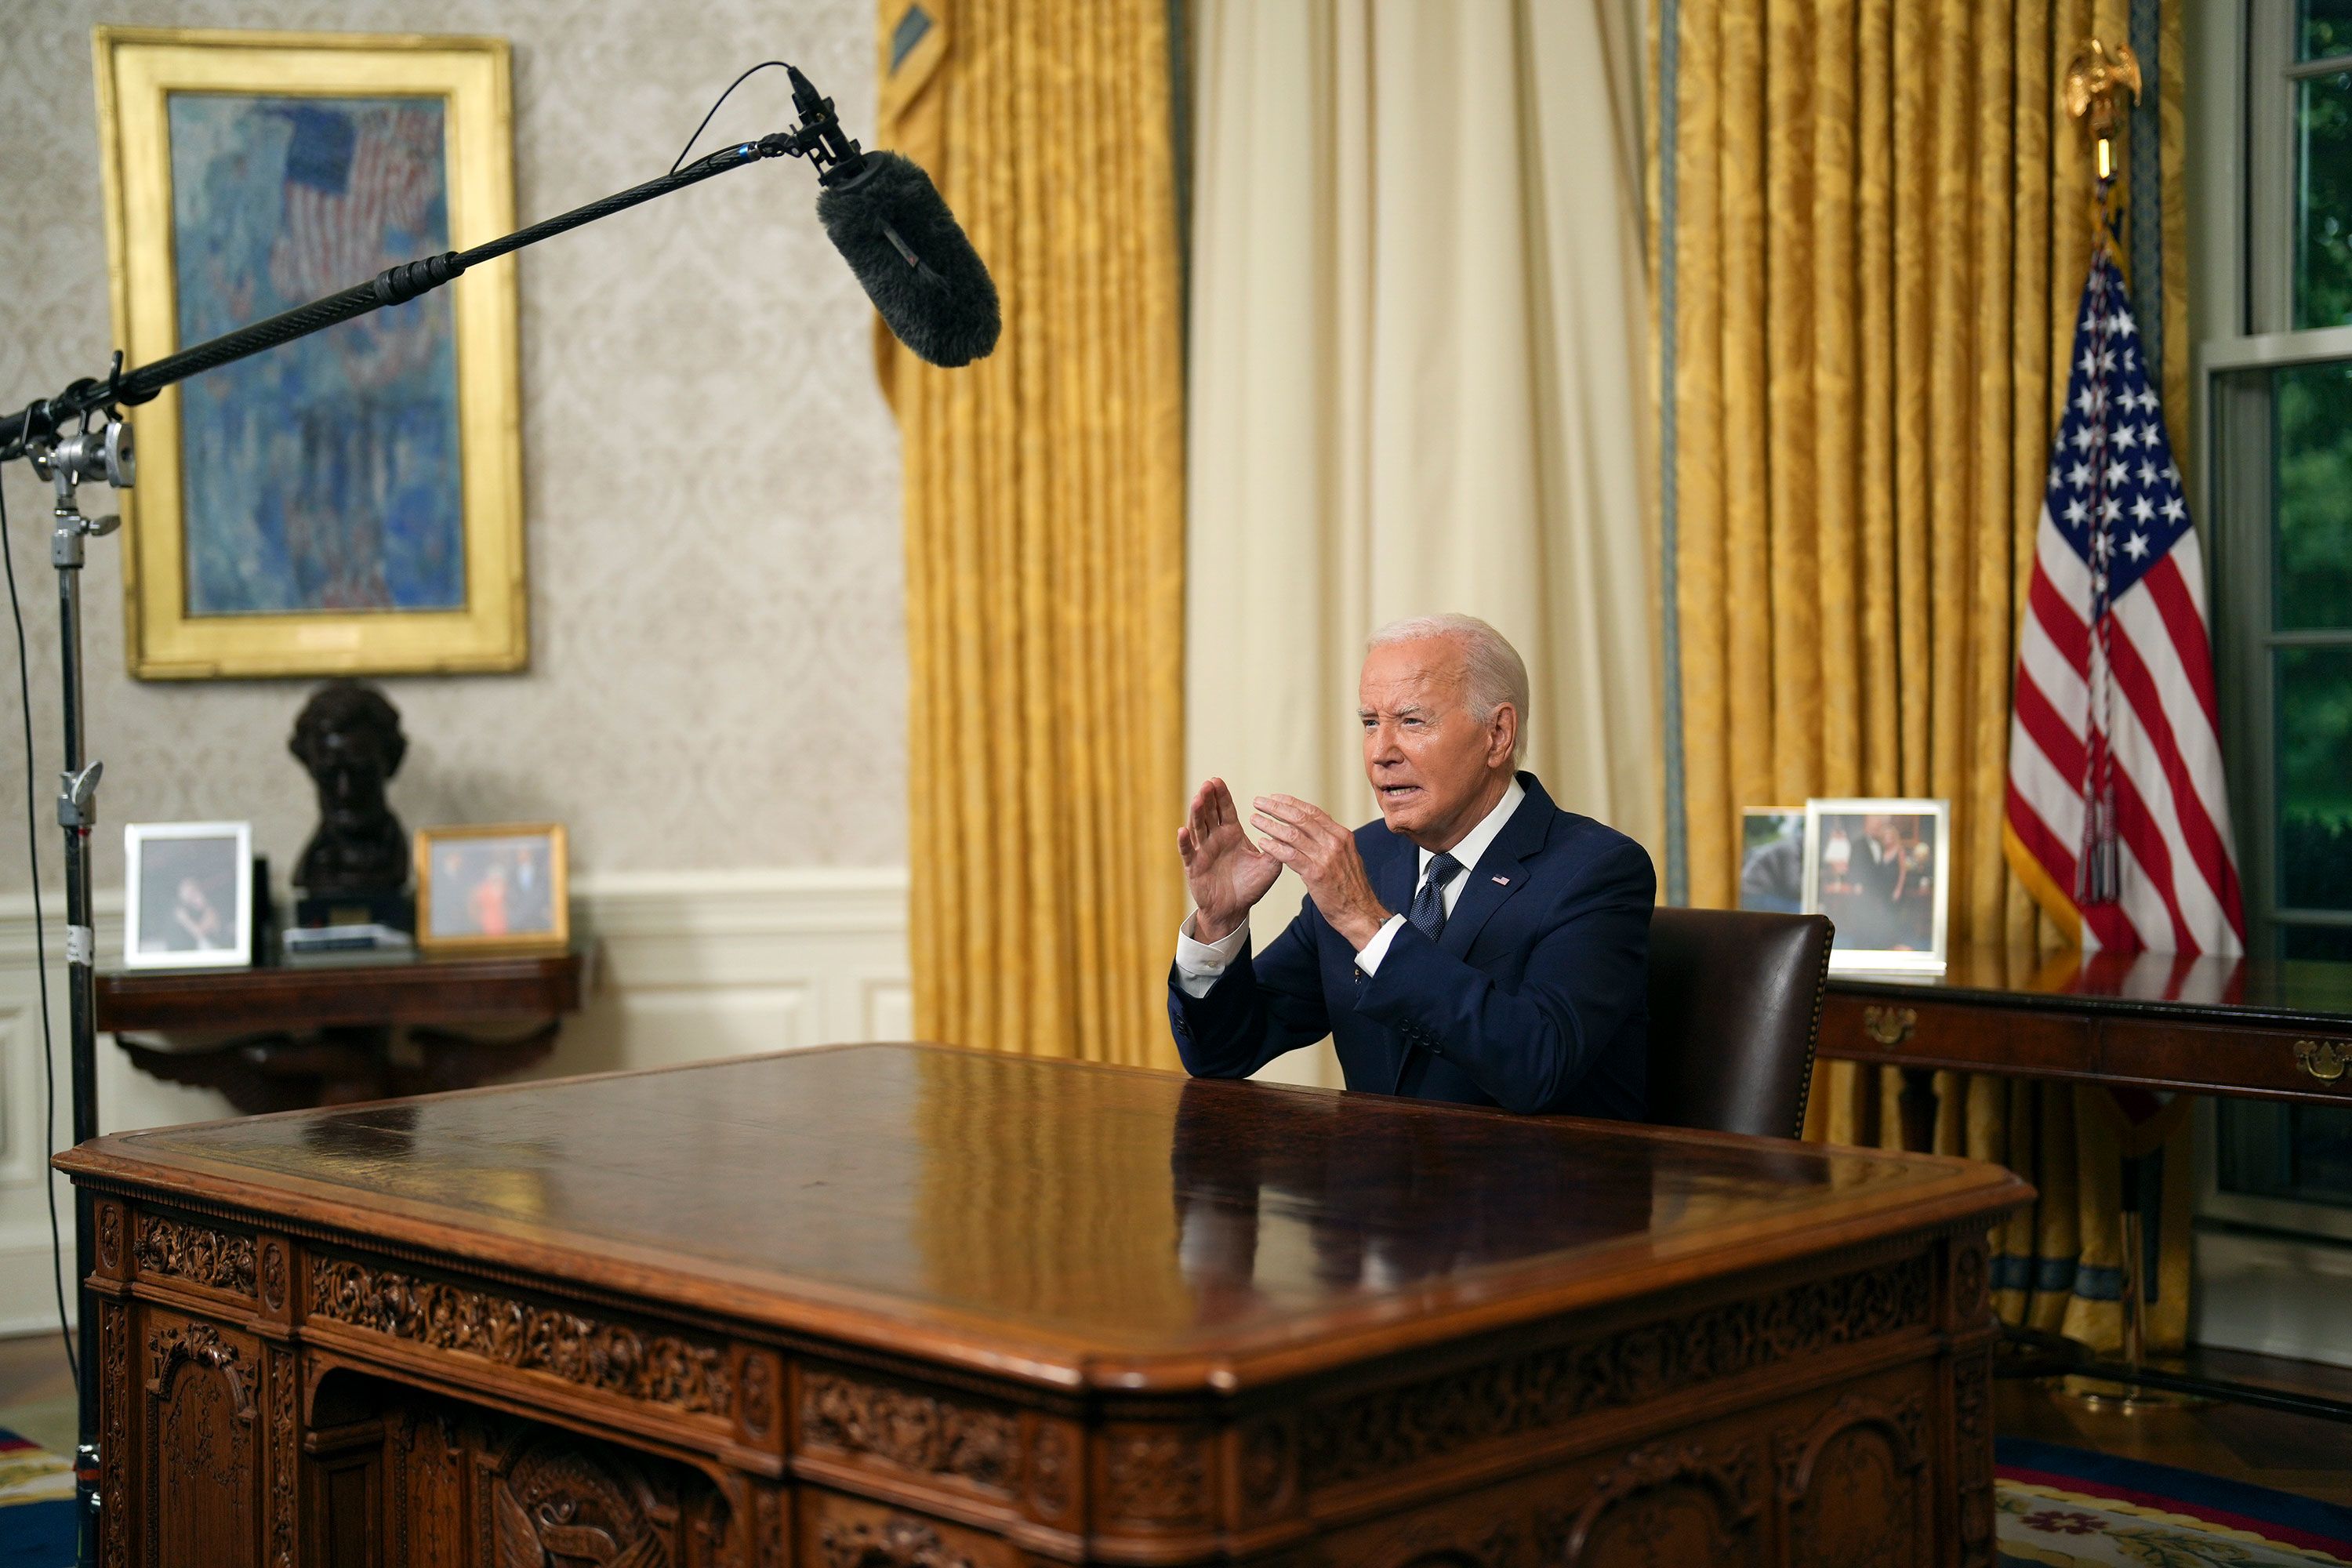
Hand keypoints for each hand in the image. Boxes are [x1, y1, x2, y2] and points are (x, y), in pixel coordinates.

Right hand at [1178, 778, 1280, 941]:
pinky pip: (1187, 852)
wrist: (1234, 909)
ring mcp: (1203, 851)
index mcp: (1232, 834)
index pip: (1225, 809)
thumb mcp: (1270, 866)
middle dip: (1208, 798)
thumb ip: (1278, 849)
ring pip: (1198, 828)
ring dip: (1196, 813)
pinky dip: (1184, 842)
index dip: (1221, 795)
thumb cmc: (1250, 886)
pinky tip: (1183, 830)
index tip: (1217, 780)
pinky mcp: (1194, 866)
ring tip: (1198, 799)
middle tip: (1208, 783)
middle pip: (1209, 813)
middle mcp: (1215, 839)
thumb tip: (1289, 831)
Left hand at [1250, 795, 1389, 948]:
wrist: (1360, 912)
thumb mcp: (1346, 856)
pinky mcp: (1316, 874)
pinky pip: (1290, 855)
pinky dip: (1274, 847)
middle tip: (1258, 802)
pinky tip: (1262, 843)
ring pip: (1292, 834)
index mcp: (1341, 835)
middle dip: (1276, 808)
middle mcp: (1334, 842)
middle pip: (1300, 818)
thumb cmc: (1350, 887)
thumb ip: (1331, 841)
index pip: (1313, 812)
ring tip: (1255, 819)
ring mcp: (1325, 857)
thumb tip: (1316, 827)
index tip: (1275, 798)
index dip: (1291, 803)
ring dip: (1270, 825)